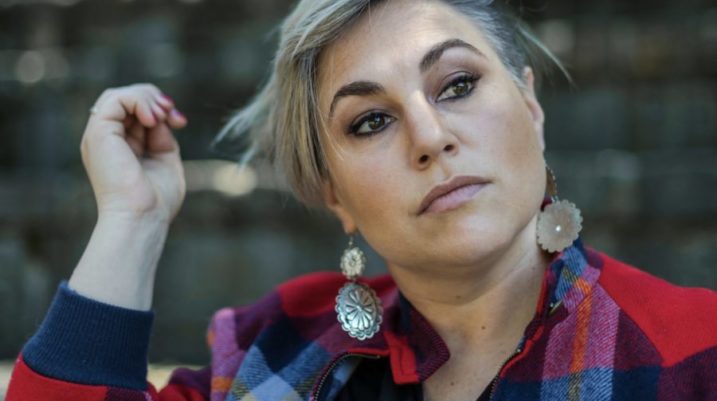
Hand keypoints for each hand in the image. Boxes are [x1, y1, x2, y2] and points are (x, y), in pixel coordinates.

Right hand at [81, 84, 187, 222]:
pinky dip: (138, 101)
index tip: (180, 121)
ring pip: (118, 95)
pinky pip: (115, 99)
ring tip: (163, 115)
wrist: (142, 218)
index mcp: (118, 146)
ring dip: (147, 98)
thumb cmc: (156, 200)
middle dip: (154, 99)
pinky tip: (153, 119)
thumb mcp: (165, 159)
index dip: (159, 108)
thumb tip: (161, 117)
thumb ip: (162, 136)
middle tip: (173, 114)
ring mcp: (99, 136)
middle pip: (125, 99)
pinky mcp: (98, 133)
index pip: (134, 111)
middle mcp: (105, 139)